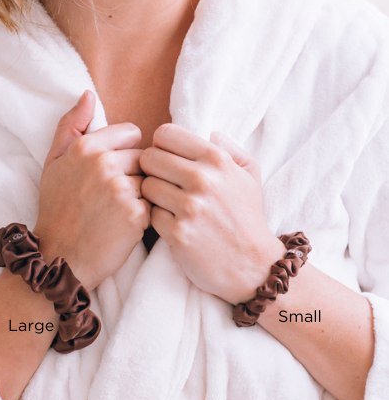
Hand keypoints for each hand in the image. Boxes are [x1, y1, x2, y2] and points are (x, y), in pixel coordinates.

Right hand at [34, 91, 151, 290]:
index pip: (132, 133)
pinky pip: (154, 204)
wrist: (60, 257)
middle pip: (144, 157)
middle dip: (135, 174)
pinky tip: (124, 226)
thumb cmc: (57, 210)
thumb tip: (88, 94)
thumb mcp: (53, 163)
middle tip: (113, 197)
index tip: (112, 172)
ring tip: (118, 212)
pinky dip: (144, 215)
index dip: (125, 152)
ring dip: (141, 195)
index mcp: (85, 147)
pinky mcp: (137, 215)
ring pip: (150, 180)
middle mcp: (104, 164)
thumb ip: (70, 126)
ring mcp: (122, 190)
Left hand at [139, 124, 283, 304]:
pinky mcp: (178, 233)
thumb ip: (232, 149)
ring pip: (146, 186)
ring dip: (153, 196)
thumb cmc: (248, 218)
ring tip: (169, 205)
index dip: (161, 146)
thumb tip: (211, 133)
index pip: (165, 134)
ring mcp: (189, 207)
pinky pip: (150, 214)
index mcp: (217, 159)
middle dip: (152, 170)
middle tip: (163, 184)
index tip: (167, 161)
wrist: (254, 265)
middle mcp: (202, 179)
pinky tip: (173, 224)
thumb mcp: (250, 177)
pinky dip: (158, 220)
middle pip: (149, 158)